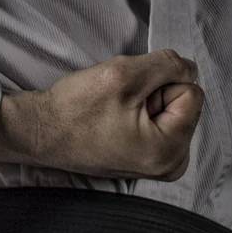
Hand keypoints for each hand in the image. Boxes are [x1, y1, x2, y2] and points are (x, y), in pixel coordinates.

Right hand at [0, 49, 203, 180]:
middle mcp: (170, 166)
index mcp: (169, 152)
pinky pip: (156, 123)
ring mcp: (158, 167)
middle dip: (154, 94)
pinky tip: (113, 121)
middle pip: (184, 104)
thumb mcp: (125, 74)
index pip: (192, 92)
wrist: (40, 131)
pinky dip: (138, 115)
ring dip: (144, 103)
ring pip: (170, 111)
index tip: (127, 97)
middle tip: (119, 105)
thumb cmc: (76, 108)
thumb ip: (169, 65)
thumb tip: (189, 69)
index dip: (159, 83)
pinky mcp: (145, 161)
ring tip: (114, 113)